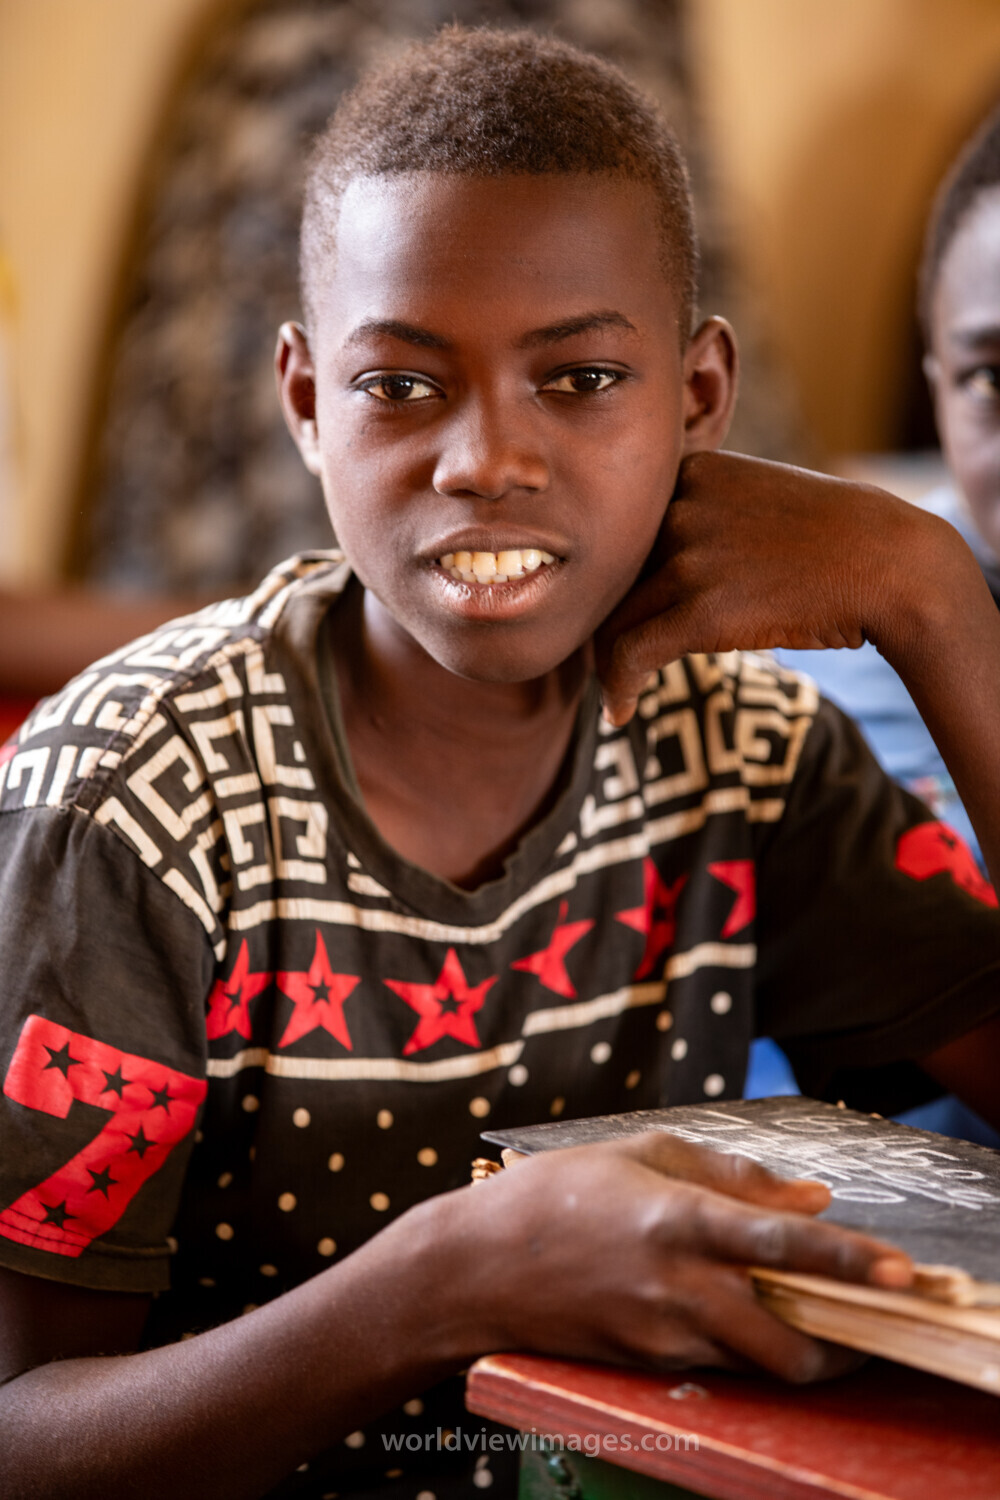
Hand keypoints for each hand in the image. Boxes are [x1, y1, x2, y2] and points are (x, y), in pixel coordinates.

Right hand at [444, 1131, 911, 1382]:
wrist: (476, 1267)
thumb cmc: (555, 1193)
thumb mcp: (641, 1154)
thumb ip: (732, 1175)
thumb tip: (810, 1199)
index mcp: (677, 1218)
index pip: (783, 1245)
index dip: (848, 1260)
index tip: (900, 1270)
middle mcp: (677, 1286)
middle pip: (790, 1341)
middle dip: (845, 1341)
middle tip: (869, 1316)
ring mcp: (662, 1334)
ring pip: (761, 1364)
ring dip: (801, 1346)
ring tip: (814, 1311)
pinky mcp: (648, 1364)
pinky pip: (719, 1363)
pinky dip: (747, 1344)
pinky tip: (740, 1310)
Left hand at [595, 450, 942, 724]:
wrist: (892, 565)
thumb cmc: (836, 539)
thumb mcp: (760, 496)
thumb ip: (706, 515)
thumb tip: (660, 564)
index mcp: (692, 471)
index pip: (626, 532)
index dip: (616, 579)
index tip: (617, 611)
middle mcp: (680, 506)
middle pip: (613, 576)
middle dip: (605, 622)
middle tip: (603, 659)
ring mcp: (689, 556)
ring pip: (615, 618)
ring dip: (607, 663)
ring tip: (614, 691)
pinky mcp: (702, 608)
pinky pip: (631, 653)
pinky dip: (617, 687)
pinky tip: (620, 711)